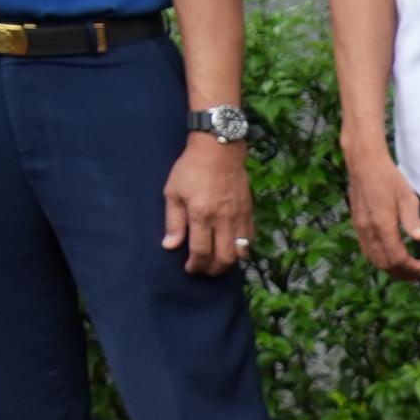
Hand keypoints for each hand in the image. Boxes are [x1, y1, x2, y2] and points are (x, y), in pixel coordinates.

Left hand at [166, 133, 254, 275]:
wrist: (219, 149)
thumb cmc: (191, 168)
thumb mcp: (173, 192)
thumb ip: (173, 221)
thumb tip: (170, 246)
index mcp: (201, 215)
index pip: (201, 251)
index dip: (195, 265)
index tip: (189, 268)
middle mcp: (223, 220)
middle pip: (224, 258)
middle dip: (213, 269)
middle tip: (204, 269)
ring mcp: (239, 217)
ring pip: (240, 252)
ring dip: (229, 262)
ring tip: (218, 261)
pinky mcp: (249, 212)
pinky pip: (249, 239)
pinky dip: (242, 249)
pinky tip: (231, 247)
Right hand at [346, 152, 419, 279]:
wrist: (364, 163)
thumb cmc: (388, 178)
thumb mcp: (407, 197)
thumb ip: (413, 220)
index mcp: (382, 224)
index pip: (397, 258)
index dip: (412, 268)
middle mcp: (368, 229)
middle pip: (385, 264)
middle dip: (404, 273)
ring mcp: (360, 228)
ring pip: (374, 260)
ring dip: (392, 269)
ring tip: (408, 270)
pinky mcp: (357, 224)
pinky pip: (367, 250)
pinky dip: (380, 260)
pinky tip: (392, 258)